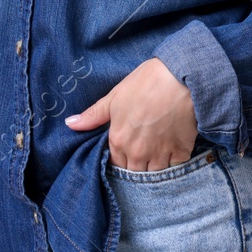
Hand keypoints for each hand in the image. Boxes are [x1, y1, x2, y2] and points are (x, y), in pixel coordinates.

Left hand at [64, 58, 197, 170]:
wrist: (181, 76)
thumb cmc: (146, 82)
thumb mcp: (115, 96)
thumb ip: (93, 115)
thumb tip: (70, 124)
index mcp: (119, 140)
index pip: (114, 164)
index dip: (120, 158)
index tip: (126, 150)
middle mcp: (137, 153)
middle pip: (134, 173)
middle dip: (136, 167)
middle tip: (142, 153)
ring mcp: (160, 154)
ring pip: (154, 175)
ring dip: (154, 169)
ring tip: (157, 155)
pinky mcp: (181, 151)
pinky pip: (175, 168)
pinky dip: (173, 164)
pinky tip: (173, 153)